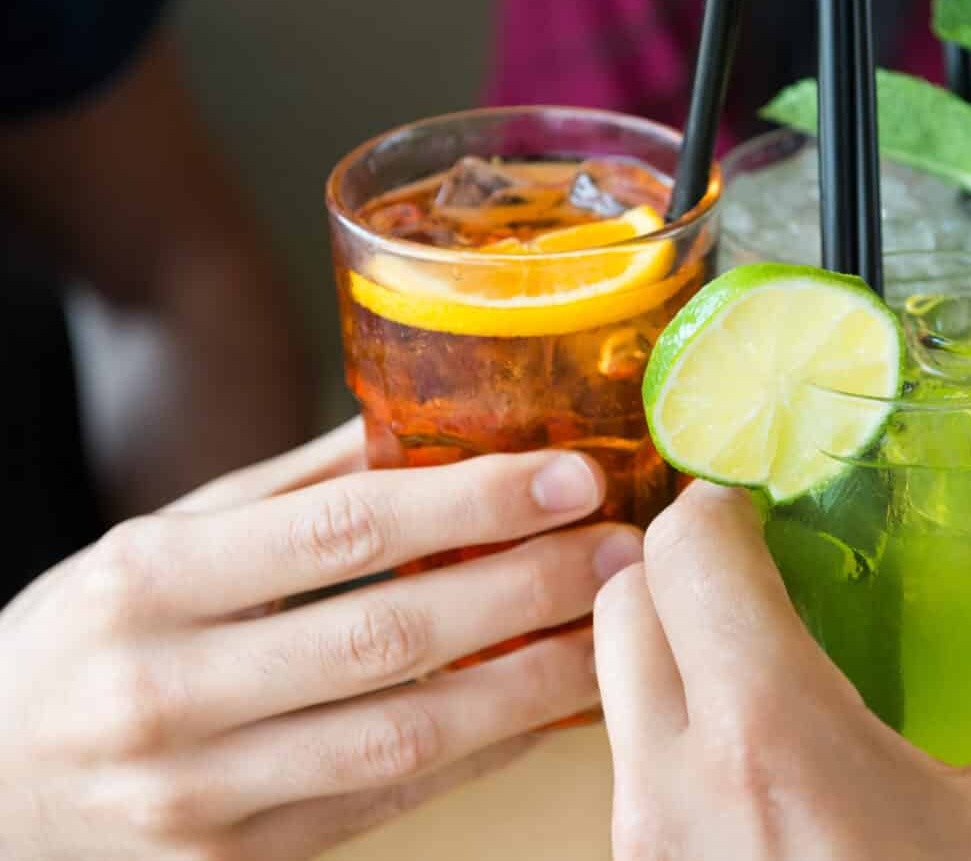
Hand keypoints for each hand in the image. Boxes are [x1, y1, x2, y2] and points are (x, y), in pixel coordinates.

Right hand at [0, 421, 644, 859]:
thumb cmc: (84, 642)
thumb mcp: (155, 542)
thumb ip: (287, 494)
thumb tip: (420, 428)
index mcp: (149, 581)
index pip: (342, 531)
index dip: (472, 503)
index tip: (569, 476)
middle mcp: (168, 692)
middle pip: (389, 635)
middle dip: (527, 589)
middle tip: (623, 549)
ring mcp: (200, 797)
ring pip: (404, 737)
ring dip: (529, 682)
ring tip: (613, 630)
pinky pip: (388, 804)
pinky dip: (481, 751)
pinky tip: (549, 706)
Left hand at [595, 482, 970, 860]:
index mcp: (769, 744)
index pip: (684, 549)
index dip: (727, 500)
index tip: (783, 500)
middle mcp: (669, 792)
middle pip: (627, 602)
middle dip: (689, 561)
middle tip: (778, 562)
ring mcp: (639, 851)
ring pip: (615, 687)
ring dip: (676, 641)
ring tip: (780, 650)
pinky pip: (626, 764)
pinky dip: (672, 721)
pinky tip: (769, 751)